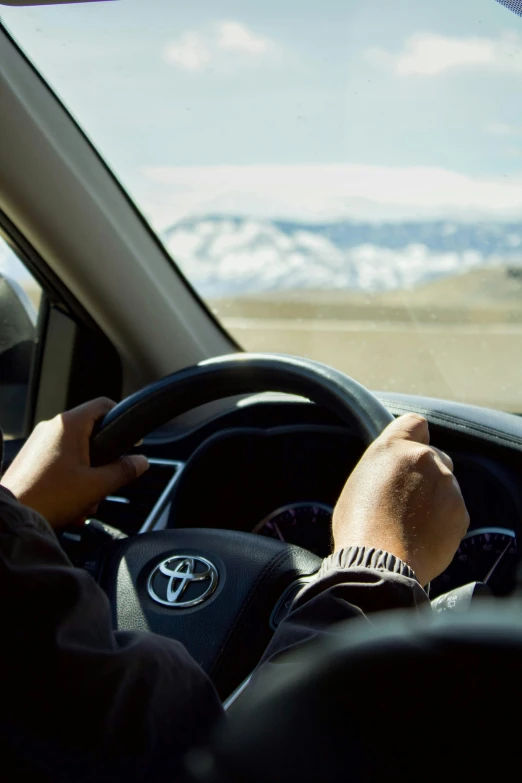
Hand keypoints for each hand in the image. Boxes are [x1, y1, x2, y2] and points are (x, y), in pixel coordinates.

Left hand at [1, 398, 148, 528]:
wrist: (12, 517)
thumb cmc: (48, 498)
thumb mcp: (97, 486)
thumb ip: (124, 471)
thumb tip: (141, 462)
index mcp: (68, 425)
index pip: (104, 405)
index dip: (122, 420)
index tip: (131, 441)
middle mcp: (51, 428)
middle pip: (91, 434)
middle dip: (102, 463)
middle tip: (104, 483)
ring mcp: (38, 443)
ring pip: (76, 453)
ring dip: (86, 478)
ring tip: (84, 502)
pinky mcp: (30, 459)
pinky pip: (60, 463)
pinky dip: (70, 481)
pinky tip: (70, 505)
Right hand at [332, 413, 468, 585]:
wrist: (378, 562)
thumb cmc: (359, 525)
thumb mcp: (360, 481)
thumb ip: (385, 466)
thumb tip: (394, 472)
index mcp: (394, 447)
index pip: (416, 423)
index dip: (414, 437)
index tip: (410, 451)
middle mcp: (425, 459)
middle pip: (435, 457)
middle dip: (424, 474)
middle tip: (405, 498)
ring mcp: (446, 486)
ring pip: (445, 486)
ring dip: (434, 499)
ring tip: (411, 524)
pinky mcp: (460, 513)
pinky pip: (453, 511)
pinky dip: (442, 521)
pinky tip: (422, 536)